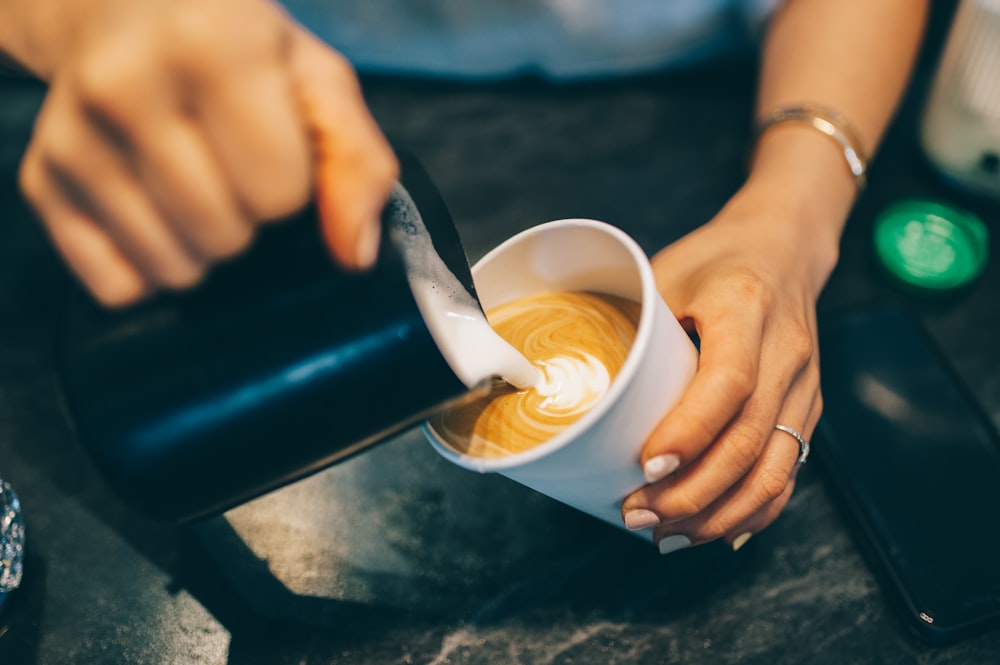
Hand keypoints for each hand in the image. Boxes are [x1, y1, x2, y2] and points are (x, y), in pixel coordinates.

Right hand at [16, 0, 397, 306]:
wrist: (119, 7)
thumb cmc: (233, 45)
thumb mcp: (316, 79)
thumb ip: (356, 160)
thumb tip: (353, 252)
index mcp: (211, 46)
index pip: (279, 192)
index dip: (292, 183)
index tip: (275, 148)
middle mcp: (125, 85)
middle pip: (226, 235)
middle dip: (247, 215)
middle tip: (232, 165)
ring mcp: (73, 134)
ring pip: (172, 266)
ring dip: (201, 244)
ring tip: (195, 183)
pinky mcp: (41, 177)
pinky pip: (115, 283)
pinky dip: (147, 264)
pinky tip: (154, 209)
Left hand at [620, 185, 837, 552]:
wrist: (786, 249)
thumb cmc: (716, 259)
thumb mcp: (669, 272)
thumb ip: (638, 326)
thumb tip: (585, 389)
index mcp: (747, 308)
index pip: (729, 383)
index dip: (689, 432)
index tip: (646, 466)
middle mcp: (787, 353)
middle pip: (749, 440)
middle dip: (692, 491)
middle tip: (638, 514)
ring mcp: (804, 387)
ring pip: (773, 470)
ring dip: (718, 513)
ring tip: (666, 534)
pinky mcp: (807, 410)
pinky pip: (786, 474)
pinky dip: (750, 512)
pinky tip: (709, 529)